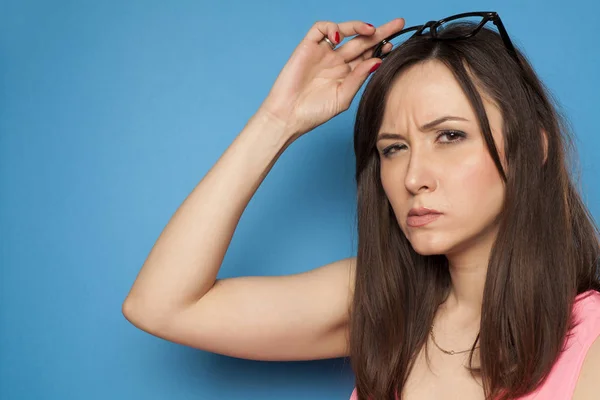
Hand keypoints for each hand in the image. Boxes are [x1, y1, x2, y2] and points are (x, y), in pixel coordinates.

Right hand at [257, 18, 404, 139]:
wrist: (288, 116)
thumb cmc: (314, 112)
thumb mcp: (343, 97)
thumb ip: (359, 78)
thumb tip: (378, 61)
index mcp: (347, 74)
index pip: (368, 56)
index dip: (382, 49)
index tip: (394, 46)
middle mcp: (337, 61)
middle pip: (362, 41)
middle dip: (380, 33)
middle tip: (398, 24)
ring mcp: (323, 53)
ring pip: (344, 31)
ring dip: (359, 27)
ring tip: (371, 30)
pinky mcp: (307, 47)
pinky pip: (320, 29)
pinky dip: (331, 27)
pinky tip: (339, 37)